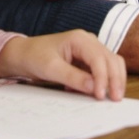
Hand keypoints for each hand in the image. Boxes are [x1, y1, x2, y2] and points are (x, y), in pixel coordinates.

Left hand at [0, 30, 125, 100]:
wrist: (23, 55)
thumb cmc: (34, 57)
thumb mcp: (51, 68)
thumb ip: (72, 77)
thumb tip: (93, 87)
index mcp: (80, 39)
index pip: (99, 58)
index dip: (103, 77)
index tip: (100, 95)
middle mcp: (89, 42)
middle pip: (111, 60)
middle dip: (115, 80)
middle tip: (115, 100)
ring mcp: (90, 50)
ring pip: (111, 64)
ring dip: (113, 80)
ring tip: (110, 98)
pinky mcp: (88, 60)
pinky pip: (102, 71)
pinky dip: (103, 81)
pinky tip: (91, 93)